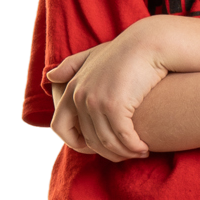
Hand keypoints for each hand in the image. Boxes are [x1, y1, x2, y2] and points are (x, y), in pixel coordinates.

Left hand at [43, 26, 167, 161]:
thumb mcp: (92, 56)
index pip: (60, 126)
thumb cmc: (123, 51)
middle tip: (124, 155)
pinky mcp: (115, 106)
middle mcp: (79, 97)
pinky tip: (144, 148)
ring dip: (124, 152)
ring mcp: (95, 102)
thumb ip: (71, 66)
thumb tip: (51, 76)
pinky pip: (123, 137)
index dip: (74, 142)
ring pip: (106, 142)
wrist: (148, 43)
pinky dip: (134, 147)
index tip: (94, 148)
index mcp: (71, 89)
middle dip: (107, 152)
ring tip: (138, 153)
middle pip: (89, 139)